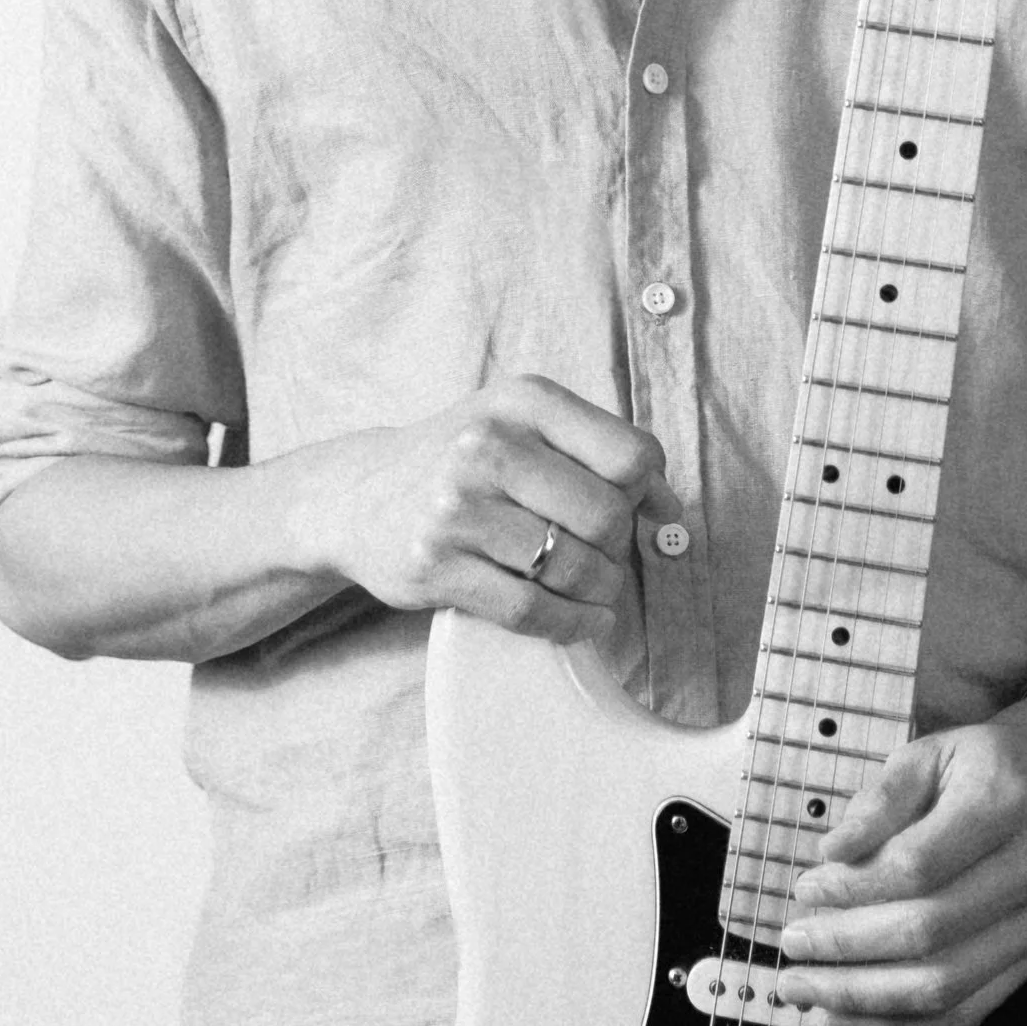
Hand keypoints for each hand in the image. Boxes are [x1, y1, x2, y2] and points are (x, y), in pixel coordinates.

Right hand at [324, 374, 674, 646]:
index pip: (629, 455)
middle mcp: (486, 446)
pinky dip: (570, 623)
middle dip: (618, 546)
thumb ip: (598, 452)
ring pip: (572, 566)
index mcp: (521, 402)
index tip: (643, 511)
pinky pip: (531, 609)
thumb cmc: (460, 461)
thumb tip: (669, 508)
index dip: (649, 492)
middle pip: (606, 516)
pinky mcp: (436, 565)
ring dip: (598, 589)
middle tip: (604, 554)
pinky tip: (580, 619)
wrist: (356, 495)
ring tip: (593, 587)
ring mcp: (456, 508)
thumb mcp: (521, 426)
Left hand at [774, 680, 1026, 1025]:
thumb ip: (879, 801)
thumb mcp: (927, 754)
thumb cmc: (980, 766)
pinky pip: (965, 1013)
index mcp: (1006, 800)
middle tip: (791, 944)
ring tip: (804, 989)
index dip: (853, 887)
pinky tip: (848, 1016)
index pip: (918, 865)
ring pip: (945, 986)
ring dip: (863, 998)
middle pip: (929, 931)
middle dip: (846, 946)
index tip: (805, 889)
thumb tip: (831, 854)